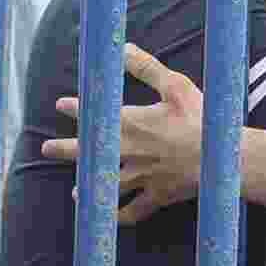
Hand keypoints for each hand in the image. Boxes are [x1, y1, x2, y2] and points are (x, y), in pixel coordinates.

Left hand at [41, 44, 204, 224]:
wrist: (218, 157)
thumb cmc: (199, 118)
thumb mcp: (175, 86)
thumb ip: (147, 68)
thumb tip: (123, 48)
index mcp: (130, 123)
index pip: (94, 115)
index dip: (75, 108)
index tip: (62, 105)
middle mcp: (127, 152)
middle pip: (88, 153)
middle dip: (65, 149)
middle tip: (47, 148)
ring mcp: (140, 177)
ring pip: (106, 185)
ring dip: (88, 188)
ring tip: (75, 192)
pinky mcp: (156, 195)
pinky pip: (133, 211)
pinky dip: (120, 215)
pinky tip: (112, 217)